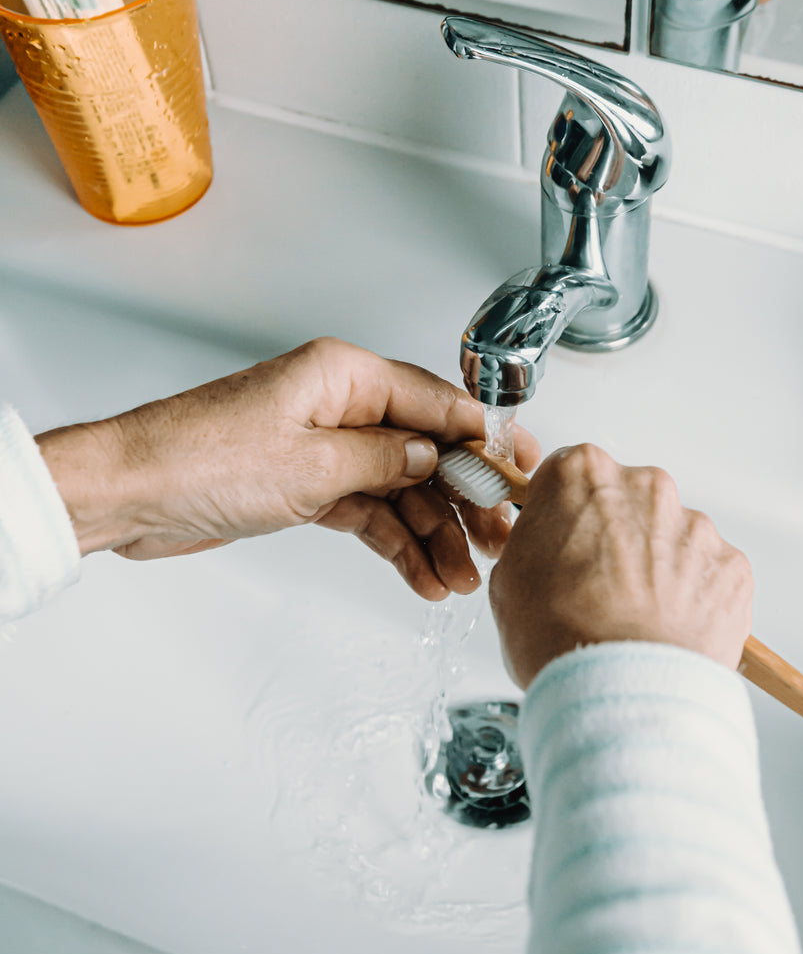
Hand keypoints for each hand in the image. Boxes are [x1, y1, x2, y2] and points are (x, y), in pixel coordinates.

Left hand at [37, 338, 539, 601]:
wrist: (132, 496)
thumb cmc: (198, 458)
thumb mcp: (313, 464)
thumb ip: (385, 459)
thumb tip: (434, 456)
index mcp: (342, 376)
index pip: (435, 403)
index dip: (483, 439)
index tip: (519, 469)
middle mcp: (336, 406)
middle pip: (424, 450)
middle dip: (462, 499)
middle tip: (495, 539)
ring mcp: (322, 448)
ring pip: (400, 490)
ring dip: (432, 534)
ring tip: (457, 577)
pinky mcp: (304, 486)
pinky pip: (368, 513)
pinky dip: (395, 544)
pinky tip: (420, 576)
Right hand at [489, 444, 752, 688]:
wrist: (622, 688)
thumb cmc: (561, 637)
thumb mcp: (509, 582)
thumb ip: (532, 545)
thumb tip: (544, 550)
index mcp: (583, 476)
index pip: (572, 477)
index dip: (566, 516)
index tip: (564, 543)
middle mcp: (645, 487)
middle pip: (629, 503)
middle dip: (617, 539)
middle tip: (598, 591)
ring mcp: (694, 526)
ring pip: (672, 539)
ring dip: (657, 569)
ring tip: (636, 620)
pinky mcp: (731, 566)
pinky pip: (709, 574)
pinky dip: (693, 598)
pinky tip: (667, 630)